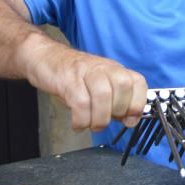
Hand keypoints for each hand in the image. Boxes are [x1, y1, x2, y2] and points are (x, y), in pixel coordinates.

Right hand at [22, 40, 147, 130]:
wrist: (46, 58)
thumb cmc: (74, 77)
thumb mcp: (99, 86)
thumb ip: (115, 101)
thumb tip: (129, 120)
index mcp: (115, 70)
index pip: (138, 82)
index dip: (138, 103)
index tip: (130, 119)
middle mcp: (103, 68)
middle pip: (123, 87)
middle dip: (117, 111)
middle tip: (106, 121)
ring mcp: (85, 72)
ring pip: (103, 95)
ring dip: (99, 119)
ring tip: (92, 125)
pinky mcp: (67, 80)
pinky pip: (80, 103)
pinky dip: (81, 120)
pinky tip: (78, 124)